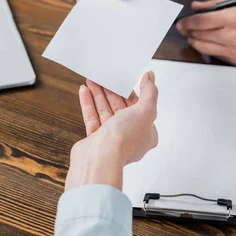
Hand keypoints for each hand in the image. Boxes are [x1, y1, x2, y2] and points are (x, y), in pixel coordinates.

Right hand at [66, 72, 158, 190]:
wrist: (100, 159)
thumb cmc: (124, 140)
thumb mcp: (146, 111)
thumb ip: (149, 92)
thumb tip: (151, 77)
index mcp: (146, 133)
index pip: (141, 108)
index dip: (132, 93)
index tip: (125, 80)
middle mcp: (129, 136)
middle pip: (121, 108)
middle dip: (112, 91)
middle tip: (105, 77)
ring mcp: (111, 138)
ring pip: (105, 111)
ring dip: (98, 94)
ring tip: (92, 80)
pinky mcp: (95, 139)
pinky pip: (92, 117)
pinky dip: (88, 103)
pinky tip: (85, 91)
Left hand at [176, 0, 235, 66]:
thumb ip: (217, 4)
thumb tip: (196, 6)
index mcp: (233, 17)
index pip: (201, 21)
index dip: (187, 23)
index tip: (181, 22)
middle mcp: (232, 34)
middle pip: (199, 35)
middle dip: (187, 32)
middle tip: (182, 29)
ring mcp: (234, 49)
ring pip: (204, 47)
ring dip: (194, 42)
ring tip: (191, 37)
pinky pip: (216, 55)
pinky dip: (208, 49)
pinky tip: (207, 44)